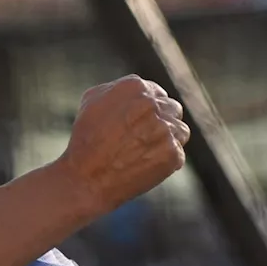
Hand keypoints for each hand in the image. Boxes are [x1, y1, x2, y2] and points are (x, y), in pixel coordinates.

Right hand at [59, 75, 188, 212]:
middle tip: (146, 136)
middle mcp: (152, 104)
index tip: (142, 120)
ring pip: (180, 129)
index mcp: (134, 87)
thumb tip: (137, 91)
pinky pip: (178, 152)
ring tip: (146, 151)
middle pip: (172, 108)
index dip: (149, 107)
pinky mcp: (173, 153)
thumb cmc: (86, 140)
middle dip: (162, 120)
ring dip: (168, 138)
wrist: (87, 178)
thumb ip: (117, 89)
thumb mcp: (91, 101)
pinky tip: (146, 164)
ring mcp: (165, 129)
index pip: (156, 92)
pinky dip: (165, 159)